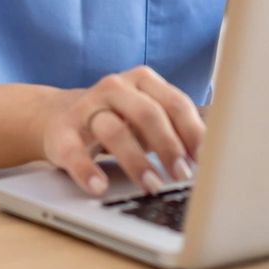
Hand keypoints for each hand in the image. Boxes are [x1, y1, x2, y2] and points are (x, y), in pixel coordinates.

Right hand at [40, 65, 204, 197]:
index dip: (192, 131)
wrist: (58, 115)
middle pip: (147, 114)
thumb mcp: (146, 116)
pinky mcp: (61, 132)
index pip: (175, 103)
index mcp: (143, 81)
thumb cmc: (117, 119)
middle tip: (181, 175)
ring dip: (136, 161)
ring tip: (151, 186)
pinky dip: (87, 171)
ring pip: (114, 131)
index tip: (206, 158)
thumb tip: (209, 158)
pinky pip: (74, 153)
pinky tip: (99, 187)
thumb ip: (173, 129)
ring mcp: (86, 108)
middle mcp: (115, 88)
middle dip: (168, 146)